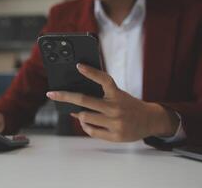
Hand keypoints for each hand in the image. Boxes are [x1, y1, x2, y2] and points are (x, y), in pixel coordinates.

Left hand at [47, 63, 178, 141]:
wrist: (150, 121)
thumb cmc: (130, 105)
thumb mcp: (120, 95)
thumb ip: (102, 95)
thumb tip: (77, 101)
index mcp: (118, 94)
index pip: (104, 80)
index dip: (91, 72)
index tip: (79, 66)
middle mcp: (116, 107)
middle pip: (85, 100)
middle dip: (65, 96)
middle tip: (52, 93)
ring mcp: (115, 123)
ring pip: (85, 117)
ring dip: (77, 114)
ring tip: (75, 111)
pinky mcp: (115, 136)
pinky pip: (91, 131)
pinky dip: (84, 125)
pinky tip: (84, 121)